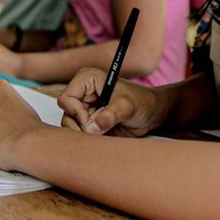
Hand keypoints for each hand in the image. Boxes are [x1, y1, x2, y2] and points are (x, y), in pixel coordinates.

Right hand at [56, 67, 170, 136]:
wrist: (153, 114)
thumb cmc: (142, 102)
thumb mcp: (128, 106)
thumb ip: (110, 115)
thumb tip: (91, 128)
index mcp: (87, 80)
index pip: (66, 99)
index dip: (76, 113)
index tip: (91, 121)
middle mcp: (83, 94)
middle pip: (66, 116)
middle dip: (80, 127)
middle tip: (97, 133)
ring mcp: (85, 109)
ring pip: (71, 127)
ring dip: (85, 135)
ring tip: (103, 134)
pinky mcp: (89, 122)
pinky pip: (80, 135)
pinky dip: (89, 140)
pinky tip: (103, 138)